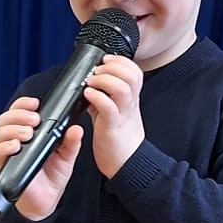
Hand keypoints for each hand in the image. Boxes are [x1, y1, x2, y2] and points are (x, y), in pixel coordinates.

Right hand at [0, 97, 82, 220]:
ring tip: (28, 133)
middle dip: (19, 115)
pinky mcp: (5, 166)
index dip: (23, 104)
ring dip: (12, 129)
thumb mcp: (67, 155)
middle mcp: (15, 139)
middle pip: (6, 119)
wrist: (47, 200)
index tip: (35, 103)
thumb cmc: (53, 175)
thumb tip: (77, 128)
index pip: (19, 111)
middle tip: (34, 120)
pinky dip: (5, 146)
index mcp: (30, 133)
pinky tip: (16, 145)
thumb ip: (71, 142)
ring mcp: (9, 153)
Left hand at [83, 54, 144, 178]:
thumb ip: (106, 95)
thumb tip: (92, 81)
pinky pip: (109, 107)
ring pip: (123, 87)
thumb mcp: (115, 110)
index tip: (106, 60)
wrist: (125, 162)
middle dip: (112, 66)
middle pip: (131, 74)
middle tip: (97, 71)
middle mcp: (130, 104)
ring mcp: (123, 114)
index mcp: (131, 98)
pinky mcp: (113, 126)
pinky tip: (88, 95)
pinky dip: (97, 97)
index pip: (134, 71)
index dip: (120, 61)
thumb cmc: (117, 137)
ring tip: (91, 82)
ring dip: (104, 79)